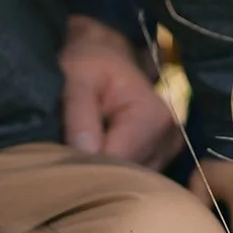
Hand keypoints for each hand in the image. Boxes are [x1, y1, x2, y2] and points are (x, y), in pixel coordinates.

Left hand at [59, 14, 183, 168]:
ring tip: (78, 158)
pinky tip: (94, 161)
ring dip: (104, 174)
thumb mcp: (77, 76)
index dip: (88, 166)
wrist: (105, 51)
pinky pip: (134, 178)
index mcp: (153, 116)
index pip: (120, 162)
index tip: (63, 162)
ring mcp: (166, 151)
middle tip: (66, 160)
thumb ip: (80, 113)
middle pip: (128, 176)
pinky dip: (113, 173)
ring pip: (130, 180)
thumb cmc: (90, 60)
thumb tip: (85, 153)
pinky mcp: (159, 158)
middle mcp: (168, 138)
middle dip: (96, 172)